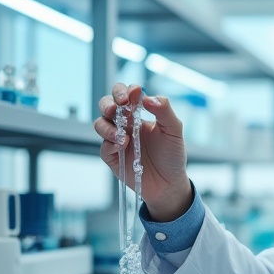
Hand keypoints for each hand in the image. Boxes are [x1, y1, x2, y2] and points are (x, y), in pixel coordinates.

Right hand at [93, 83, 192, 220]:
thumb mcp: (174, 130)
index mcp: (138, 114)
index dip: (125, 90)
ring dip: (107, 126)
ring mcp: (116, 140)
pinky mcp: (112, 157)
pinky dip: (110, 145)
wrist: (169, 183)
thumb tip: (148, 97)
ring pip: (99, 124)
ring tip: (122, 136)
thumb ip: (164, 111)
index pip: (125, 95)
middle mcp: (125, 124)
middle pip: (106, 105)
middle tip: (117, 108)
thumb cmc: (172, 155)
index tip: (133, 93)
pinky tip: (122, 147)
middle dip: (108, 103)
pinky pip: (103, 147)